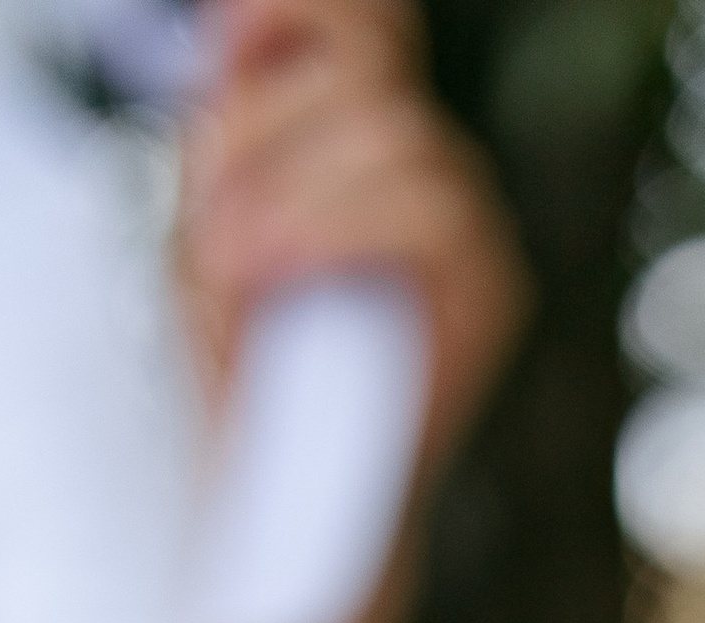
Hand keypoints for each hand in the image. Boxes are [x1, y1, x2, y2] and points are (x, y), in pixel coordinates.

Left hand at [179, 0, 526, 468]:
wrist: (280, 493)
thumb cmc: (246, 363)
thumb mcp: (213, 211)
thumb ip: (237, 112)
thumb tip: (243, 12)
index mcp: (358, 139)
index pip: (364, 22)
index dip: (305, 10)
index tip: (231, 43)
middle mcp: (426, 169)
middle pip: (368, 66)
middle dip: (265, 133)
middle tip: (210, 234)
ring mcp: (468, 226)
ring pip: (399, 133)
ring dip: (290, 195)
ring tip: (235, 274)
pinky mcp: (494, 290)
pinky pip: (434, 210)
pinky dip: (338, 233)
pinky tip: (285, 280)